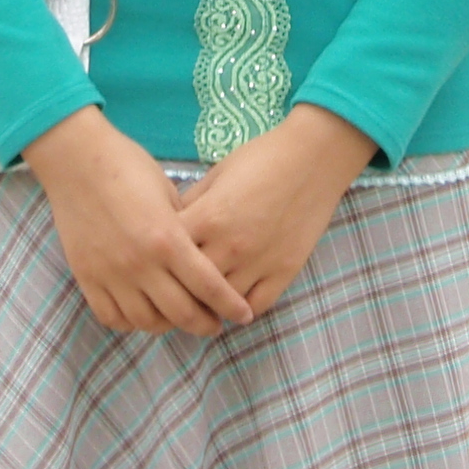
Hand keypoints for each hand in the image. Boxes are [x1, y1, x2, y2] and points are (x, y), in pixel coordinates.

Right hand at [22, 108, 256, 336]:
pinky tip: (142, 313)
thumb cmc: (128, 166)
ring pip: (146, 322)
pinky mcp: (87, 277)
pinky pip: (111, 317)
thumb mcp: (168, 192)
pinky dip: (130, 322)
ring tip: (178, 319)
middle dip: (204, 324)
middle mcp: (141, 264)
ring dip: (168, 326)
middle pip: (181, 313)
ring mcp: (111, 274)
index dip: (230, 305)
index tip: (242, 315)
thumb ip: (184, 227)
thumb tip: (200, 254)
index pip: (208, 286)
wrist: (76, 160)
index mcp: (167, 239)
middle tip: (214, 324)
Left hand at [176, 106, 376, 316]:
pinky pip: (255, 307)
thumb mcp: (217, 173)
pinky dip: (240, 309)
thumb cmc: (261, 158)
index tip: (155, 260)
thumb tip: (169, 224)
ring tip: (199, 301)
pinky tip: (232, 301)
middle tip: (171, 290)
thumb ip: (191, 202)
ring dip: (208, 304)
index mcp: (209, 217)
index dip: (157, 258)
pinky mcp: (284, 273)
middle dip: (178, 288)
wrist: (313, 159)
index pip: (168, 253)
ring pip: (221, 303)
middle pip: (191, 286)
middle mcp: (230, 246)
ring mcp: (259, 264)